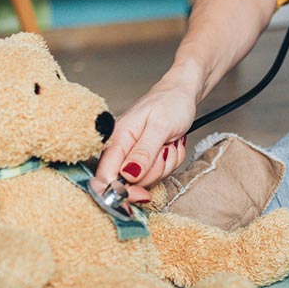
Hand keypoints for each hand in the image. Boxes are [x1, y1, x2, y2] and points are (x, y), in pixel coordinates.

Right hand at [95, 78, 194, 203]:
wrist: (183, 92)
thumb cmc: (171, 102)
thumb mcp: (161, 126)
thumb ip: (144, 152)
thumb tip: (128, 175)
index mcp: (117, 138)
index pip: (105, 176)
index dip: (121, 192)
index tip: (141, 195)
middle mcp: (121, 148)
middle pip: (129, 183)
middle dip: (153, 172)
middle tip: (164, 150)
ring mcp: (133, 155)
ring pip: (147, 180)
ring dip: (165, 165)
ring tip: (169, 143)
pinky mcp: (146, 159)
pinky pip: (159, 174)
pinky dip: (170, 162)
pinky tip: (171, 145)